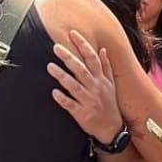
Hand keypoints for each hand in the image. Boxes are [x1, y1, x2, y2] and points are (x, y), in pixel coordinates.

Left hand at [47, 29, 122, 143]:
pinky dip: (63, 99)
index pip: (92, 58)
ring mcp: (88, 101)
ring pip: (75, 87)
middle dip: (69, 57)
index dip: (83, 45)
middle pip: (82, 70)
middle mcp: (95, 88)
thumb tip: (102, 49)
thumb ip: (106, 66)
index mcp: (101, 79)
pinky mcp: (82, 114)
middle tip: (56, 47)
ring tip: (50, 67)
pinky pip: (71, 105)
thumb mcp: (111, 84)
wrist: (112, 128)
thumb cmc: (109, 103)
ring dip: (62, 76)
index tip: (72, 33)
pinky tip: (54, 93)